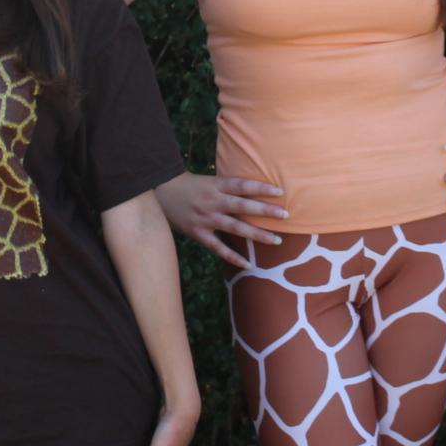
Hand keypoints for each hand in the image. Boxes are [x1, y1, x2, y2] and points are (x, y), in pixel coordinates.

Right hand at [154, 171, 287, 267]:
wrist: (159, 192)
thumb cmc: (189, 186)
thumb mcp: (209, 182)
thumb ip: (228, 188)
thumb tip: (255, 193)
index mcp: (216, 186)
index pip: (242, 185)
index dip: (261, 188)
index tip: (280, 192)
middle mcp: (213, 202)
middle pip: (243, 206)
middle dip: (265, 211)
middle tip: (286, 215)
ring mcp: (205, 219)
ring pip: (235, 227)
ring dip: (257, 234)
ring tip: (276, 240)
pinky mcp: (197, 233)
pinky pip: (218, 247)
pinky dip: (233, 256)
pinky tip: (248, 264)